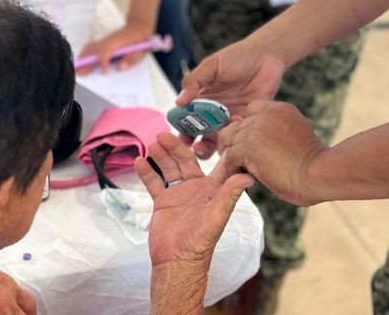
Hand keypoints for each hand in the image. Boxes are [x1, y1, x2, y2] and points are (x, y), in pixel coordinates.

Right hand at [77, 20, 153, 74]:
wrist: (138, 26)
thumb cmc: (140, 39)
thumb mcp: (141, 50)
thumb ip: (131, 59)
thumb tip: (121, 67)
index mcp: (118, 41)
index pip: (107, 50)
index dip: (103, 61)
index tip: (104, 71)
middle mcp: (109, 40)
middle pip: (93, 49)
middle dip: (86, 61)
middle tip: (80, 73)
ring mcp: (105, 40)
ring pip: (90, 47)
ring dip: (83, 57)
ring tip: (77, 69)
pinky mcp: (103, 42)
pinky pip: (91, 47)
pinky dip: (85, 54)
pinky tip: (82, 62)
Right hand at [135, 132, 255, 268]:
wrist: (176, 262)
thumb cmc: (200, 243)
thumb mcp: (216, 217)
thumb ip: (229, 195)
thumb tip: (248, 176)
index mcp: (213, 190)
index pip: (215, 163)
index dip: (215, 146)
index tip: (212, 126)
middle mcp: (197, 188)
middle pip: (186, 160)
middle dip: (176, 147)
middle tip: (164, 133)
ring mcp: (179, 194)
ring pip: (169, 168)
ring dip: (161, 155)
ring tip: (152, 143)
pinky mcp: (163, 202)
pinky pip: (154, 182)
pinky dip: (147, 172)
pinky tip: (139, 161)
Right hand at [177, 41, 286, 157]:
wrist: (267, 56)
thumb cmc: (236, 57)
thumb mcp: (212, 66)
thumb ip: (194, 81)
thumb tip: (179, 102)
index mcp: (201, 99)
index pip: (187, 119)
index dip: (181, 130)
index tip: (180, 140)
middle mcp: (213, 112)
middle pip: (200, 134)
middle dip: (196, 144)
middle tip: (195, 148)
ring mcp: (230, 118)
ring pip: (219, 140)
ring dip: (215, 147)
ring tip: (216, 147)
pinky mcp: (247, 121)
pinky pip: (239, 135)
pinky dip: (236, 138)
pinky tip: (236, 131)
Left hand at [218, 101, 327, 206]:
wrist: (319, 173)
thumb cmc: (315, 163)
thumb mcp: (298, 133)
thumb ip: (280, 130)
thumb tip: (264, 142)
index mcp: (281, 109)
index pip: (252, 109)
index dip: (249, 126)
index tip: (253, 143)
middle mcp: (266, 114)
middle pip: (238, 124)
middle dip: (238, 141)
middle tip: (242, 158)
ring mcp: (256, 129)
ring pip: (229, 139)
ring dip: (233, 154)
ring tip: (239, 167)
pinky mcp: (249, 147)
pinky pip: (229, 156)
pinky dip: (232, 167)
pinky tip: (239, 175)